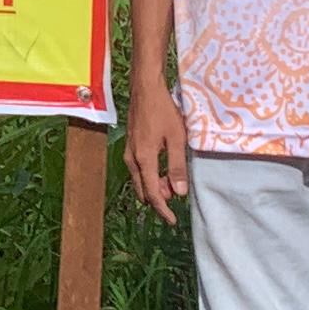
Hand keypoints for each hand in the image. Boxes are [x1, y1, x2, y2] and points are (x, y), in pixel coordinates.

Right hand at [123, 80, 190, 223]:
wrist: (145, 88)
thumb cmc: (163, 110)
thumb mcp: (176, 138)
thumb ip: (177, 166)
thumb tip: (179, 193)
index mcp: (144, 160)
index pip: (153, 193)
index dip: (163, 210)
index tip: (173, 220)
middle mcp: (132, 159)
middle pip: (143, 190)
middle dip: (158, 199)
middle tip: (175, 197)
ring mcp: (129, 152)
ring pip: (140, 180)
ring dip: (154, 187)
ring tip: (171, 183)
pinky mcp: (130, 146)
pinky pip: (138, 170)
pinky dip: (149, 176)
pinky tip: (162, 169)